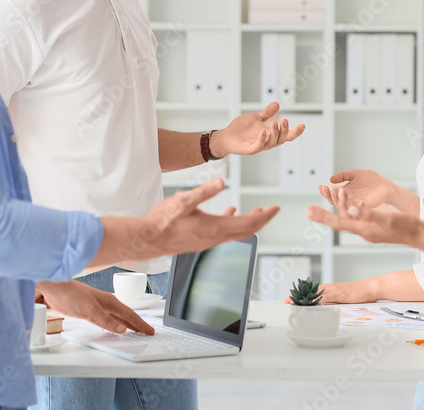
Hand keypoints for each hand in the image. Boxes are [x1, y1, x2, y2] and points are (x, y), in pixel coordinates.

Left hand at [34, 280, 153, 334]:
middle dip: (137, 324)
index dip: (140, 324)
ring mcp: (96, 307)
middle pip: (125, 316)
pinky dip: (113, 324)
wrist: (50, 289)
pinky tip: (112, 327)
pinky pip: (106, 320)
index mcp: (109, 302)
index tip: (149, 331)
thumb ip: (106, 320)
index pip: (129, 315)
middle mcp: (104, 304)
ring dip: (126, 324)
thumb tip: (121, 329)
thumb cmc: (68, 293)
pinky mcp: (86, 311)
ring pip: (116, 317)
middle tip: (146, 332)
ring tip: (134, 330)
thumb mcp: (89, 310)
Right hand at [138, 178, 279, 259]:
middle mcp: (215, 238)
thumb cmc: (162, 221)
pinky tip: (228, 212)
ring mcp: (208, 241)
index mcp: (215, 228)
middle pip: (247, 230)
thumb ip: (204, 191)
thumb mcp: (184, 200)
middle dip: (261, 219)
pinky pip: (224, 233)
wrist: (147, 239)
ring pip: (236, 232)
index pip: (249, 223)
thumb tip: (222, 181)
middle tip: (271, 210)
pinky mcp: (201, 240)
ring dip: (248, 221)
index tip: (275, 208)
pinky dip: (231, 222)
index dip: (265, 215)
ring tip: (256, 211)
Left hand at [212, 102, 305, 156]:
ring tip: (274, 123)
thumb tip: (277, 104)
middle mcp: (267, 141)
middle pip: (281, 139)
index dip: (295, 132)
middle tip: (283, 120)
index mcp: (270, 134)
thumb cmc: (241, 128)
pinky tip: (263, 131)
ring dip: (274, 133)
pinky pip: (258, 146)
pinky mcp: (249, 149)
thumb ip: (266, 113)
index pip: (286, 135)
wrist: (226, 136)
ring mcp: (259, 146)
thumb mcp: (256, 117)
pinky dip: (262, 139)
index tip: (303, 125)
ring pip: (271, 143)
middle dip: (284, 130)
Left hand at [282, 280, 375, 304]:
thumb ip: (335, 302)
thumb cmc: (359, 294)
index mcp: (330, 289)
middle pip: (310, 290)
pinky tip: (310, 302)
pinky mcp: (340, 294)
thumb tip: (326, 309)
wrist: (370, 288)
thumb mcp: (344, 299)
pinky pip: (326, 296)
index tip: (290, 298)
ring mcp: (334, 290)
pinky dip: (317, 299)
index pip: (312, 291)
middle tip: (286, 300)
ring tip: (293, 300)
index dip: (301, 294)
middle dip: (298, 295)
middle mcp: (330, 288)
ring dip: (303, 297)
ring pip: (315, 293)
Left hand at [307, 184, 419, 245]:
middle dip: (323, 216)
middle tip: (308, 210)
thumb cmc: (406, 227)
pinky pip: (355, 221)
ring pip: (347, 221)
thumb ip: (368, 214)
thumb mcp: (387, 218)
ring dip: (335, 212)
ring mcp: (368, 231)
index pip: (339, 222)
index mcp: (364, 229)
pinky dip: (346, 214)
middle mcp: (363, 232)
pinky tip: (344, 211)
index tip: (310, 211)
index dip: (323, 217)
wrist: (419, 236)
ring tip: (324, 206)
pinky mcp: (373, 229)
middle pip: (339, 223)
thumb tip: (350, 209)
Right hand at [320, 169, 393, 208]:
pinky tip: (352, 202)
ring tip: (336, 192)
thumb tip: (330, 179)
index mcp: (344, 192)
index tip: (321, 186)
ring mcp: (356, 205)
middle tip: (326, 190)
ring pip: (344, 207)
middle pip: (335, 202)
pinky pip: (358, 209)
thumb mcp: (354, 174)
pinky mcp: (366, 208)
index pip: (331, 194)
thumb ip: (343, 176)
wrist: (385, 185)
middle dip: (329, 196)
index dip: (325, 192)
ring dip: (340, 201)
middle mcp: (348, 200)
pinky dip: (355, 207)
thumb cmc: (370, 179)